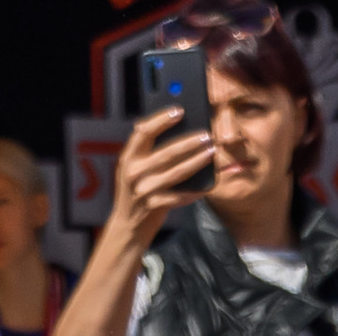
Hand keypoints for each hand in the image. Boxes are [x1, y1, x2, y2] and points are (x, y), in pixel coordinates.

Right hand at [101, 109, 216, 247]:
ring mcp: (144, 190)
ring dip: (196, 161)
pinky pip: (180, 196)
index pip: (144, 131)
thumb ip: (146, 154)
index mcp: (128, 157)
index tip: (179, 111)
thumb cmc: (134, 194)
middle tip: (206, 135)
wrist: (126, 228)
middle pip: (166, 152)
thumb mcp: (133, 170)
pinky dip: (195, 191)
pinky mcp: (154, 206)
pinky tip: (207, 186)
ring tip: (211, 152)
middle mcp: (134, 172)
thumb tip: (176, 134)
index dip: (161, 119)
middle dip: (189, 142)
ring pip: (176, 172)